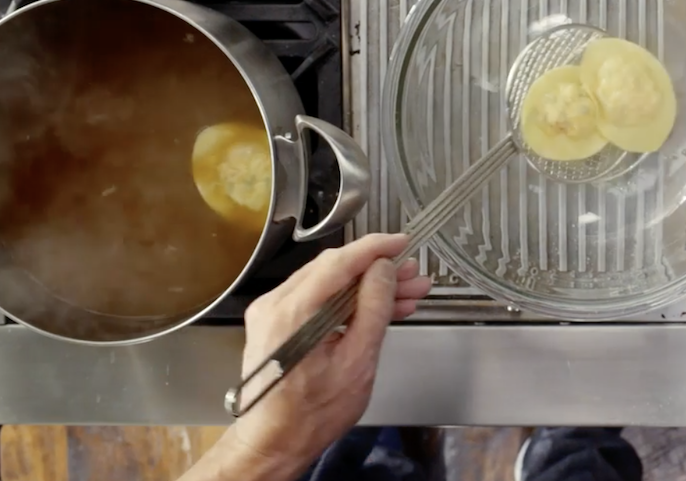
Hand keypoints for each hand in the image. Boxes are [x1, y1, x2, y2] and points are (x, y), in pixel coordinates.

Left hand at [221, 234, 431, 477]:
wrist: (274, 443)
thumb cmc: (311, 414)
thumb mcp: (356, 362)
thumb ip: (372, 309)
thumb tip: (383, 270)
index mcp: (292, 312)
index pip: (339, 262)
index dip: (375, 248)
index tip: (402, 243)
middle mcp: (275, 305)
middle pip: (334, 270)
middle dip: (378, 271)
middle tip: (412, 277)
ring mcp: (272, 313)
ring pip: (329, 284)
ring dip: (367, 287)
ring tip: (406, 294)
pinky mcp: (277, 323)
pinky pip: (318, 300)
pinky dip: (349, 302)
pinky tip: (379, 308)